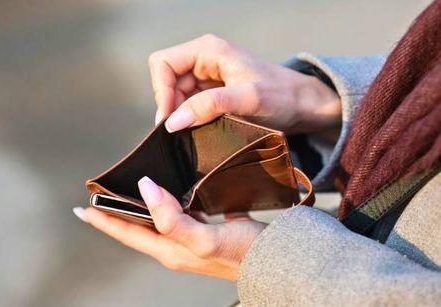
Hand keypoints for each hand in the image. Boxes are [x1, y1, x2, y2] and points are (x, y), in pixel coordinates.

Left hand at [74, 176, 266, 279]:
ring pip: (158, 218)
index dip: (103, 220)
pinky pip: (182, 211)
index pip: (127, 234)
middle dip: (117, 211)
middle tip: (102, 193)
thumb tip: (145, 189)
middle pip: (138, 226)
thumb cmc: (242, 254)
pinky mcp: (208, 228)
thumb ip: (170, 218)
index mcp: (169, 250)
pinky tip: (175, 186)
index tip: (82, 207)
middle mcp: (176, 245)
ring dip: (142, 205)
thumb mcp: (203, 239)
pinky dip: (171, 199)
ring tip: (130, 189)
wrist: (276, 260)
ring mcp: (192, 237)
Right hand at [149, 34, 340, 133]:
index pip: (162, 63)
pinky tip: (201, 130)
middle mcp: (204, 60)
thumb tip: (173, 121)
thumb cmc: (283, 96)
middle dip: (170, 106)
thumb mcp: (248, 99)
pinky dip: (190, 119)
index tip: (170, 119)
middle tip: (180, 132)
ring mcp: (207, 77)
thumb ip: (210, 106)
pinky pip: (189, 105)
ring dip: (180, 115)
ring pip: (176, 96)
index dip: (161, 91)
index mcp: (208, 49)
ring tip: (195, 132)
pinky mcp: (213, 93)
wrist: (303, 105)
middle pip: (166, 81)